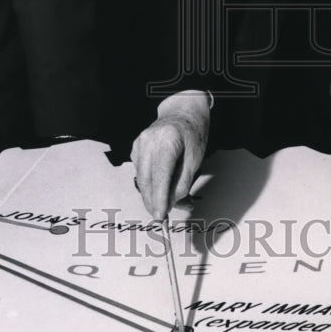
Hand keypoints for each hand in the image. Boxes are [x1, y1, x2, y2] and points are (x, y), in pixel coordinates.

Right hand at [131, 90, 210, 219]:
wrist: (183, 113)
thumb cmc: (192, 135)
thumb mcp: (195, 160)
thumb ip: (182, 183)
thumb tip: (169, 204)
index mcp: (167, 140)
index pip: (160, 175)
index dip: (159, 198)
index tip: (161, 216)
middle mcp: (148, 141)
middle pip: (146, 180)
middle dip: (153, 202)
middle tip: (163, 218)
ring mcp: (139, 143)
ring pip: (141, 179)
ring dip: (152, 195)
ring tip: (167, 204)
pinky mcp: (136, 148)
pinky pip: (141, 173)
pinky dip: (149, 184)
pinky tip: (161, 188)